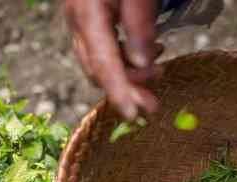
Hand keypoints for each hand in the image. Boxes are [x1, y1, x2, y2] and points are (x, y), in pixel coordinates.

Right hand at [65, 0, 163, 118]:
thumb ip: (139, 22)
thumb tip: (140, 63)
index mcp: (87, 13)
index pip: (102, 62)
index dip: (118, 92)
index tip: (132, 114)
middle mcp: (77, 22)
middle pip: (98, 69)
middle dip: (127, 89)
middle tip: (153, 105)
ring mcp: (80, 23)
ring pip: (99, 64)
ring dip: (129, 73)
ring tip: (159, 62)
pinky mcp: (89, 22)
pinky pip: (102, 52)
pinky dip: (125, 60)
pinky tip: (146, 54)